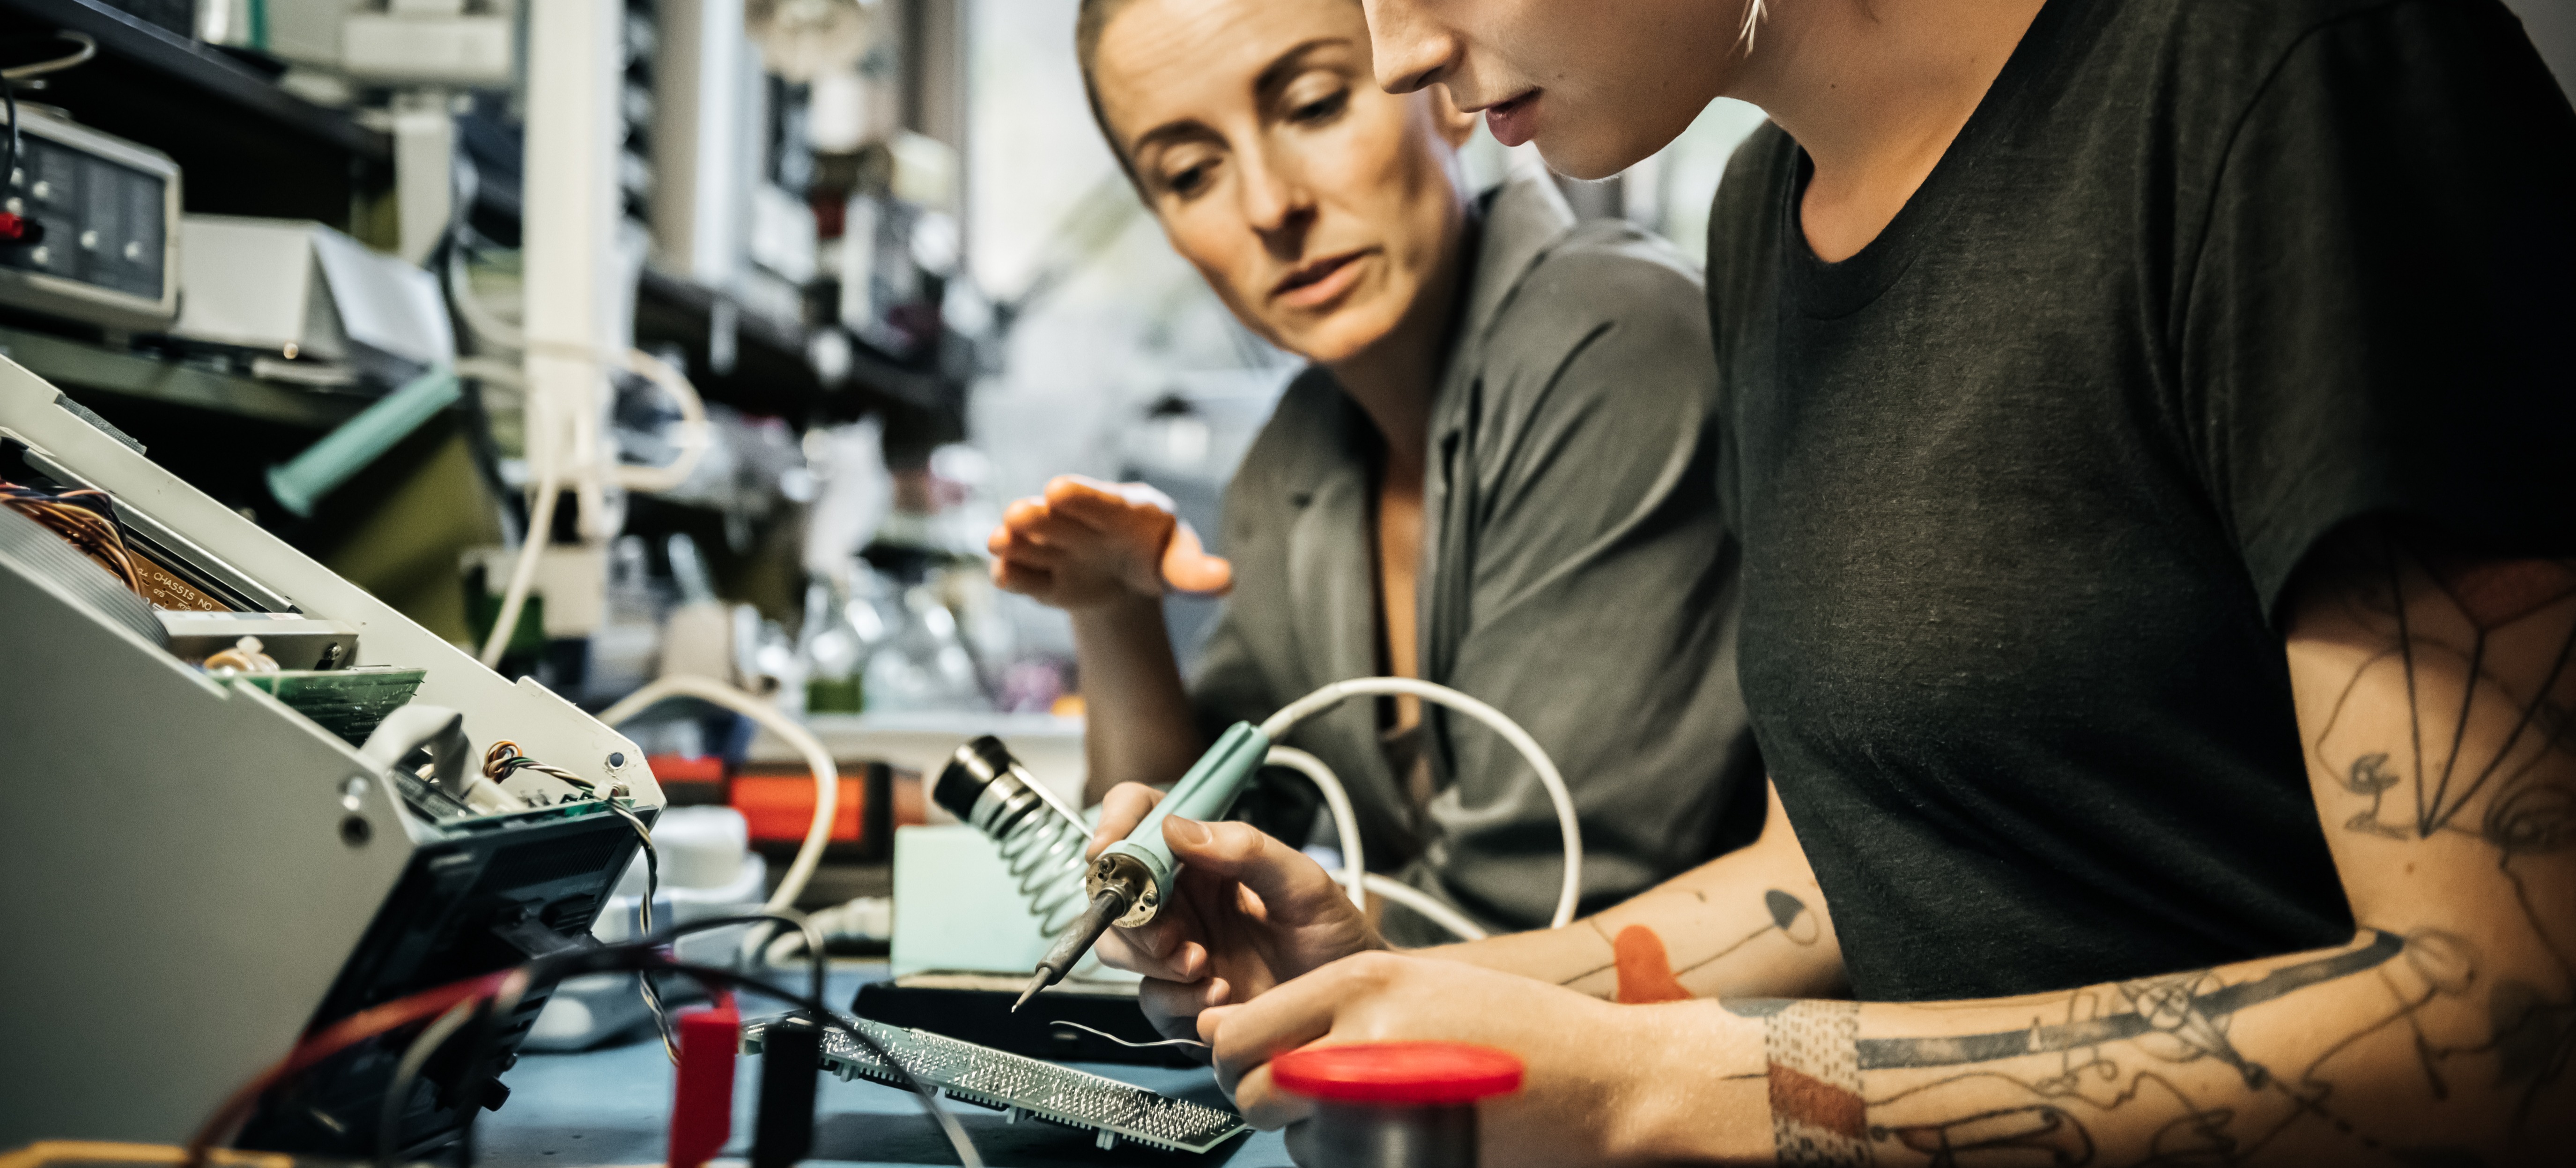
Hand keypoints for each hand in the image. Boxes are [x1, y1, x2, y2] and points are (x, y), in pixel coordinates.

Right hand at [986, 476, 1231, 610]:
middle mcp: (1082, 525)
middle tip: (1019, 515)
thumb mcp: (1179, 562)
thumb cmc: (1157, 555)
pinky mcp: (1043, 577)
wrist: (1128, 576)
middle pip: (1057, 518)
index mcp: (1120, 511)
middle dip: (1037, 517)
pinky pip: (1025, 574)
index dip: (1080, 497)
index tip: (1059, 490)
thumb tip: (1225, 581)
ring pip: (1032, 542)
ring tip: (999, 541)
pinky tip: (1003, 574)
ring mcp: (1058, 549)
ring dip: (1015, 542)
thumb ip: (1195, 572)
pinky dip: (1013, 574)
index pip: (1099, 501)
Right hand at [1086, 782, 1382, 1039]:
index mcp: (1207, 856)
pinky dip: (1178, 1001)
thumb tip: (1178, 828)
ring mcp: (1178, 948)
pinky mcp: (1182, 998)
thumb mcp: (1306, 884)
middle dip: (1131, 912)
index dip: (1117, 824)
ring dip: (1152, 959)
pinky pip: (1150, 998)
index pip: (1143, 817)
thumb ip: (1247, 850)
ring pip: (1121, 946)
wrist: (1350, 1008)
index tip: (1111, 847)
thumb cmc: (1337, 938)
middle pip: (1116, 888)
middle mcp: (1184, 898)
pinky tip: (1219, 998)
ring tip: (1203, 967)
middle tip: (1170, 934)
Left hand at [1199, 951, 1760, 1164]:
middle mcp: (1361, 1043)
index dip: (1235, 1053)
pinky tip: (1400, 1130)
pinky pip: (1330, 1167)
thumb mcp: (1414, 982)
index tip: (1255, 1057)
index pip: (1239, 1032)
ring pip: (1290, 1137)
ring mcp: (1379, 1112)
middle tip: (1309, 1089)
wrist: (1600, 1082)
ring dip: (1313, 1127)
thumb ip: (1319, 1003)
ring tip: (1382, 1101)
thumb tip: (1221, 1028)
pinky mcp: (1397, 1161)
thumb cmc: (1514, 1026)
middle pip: (1250, 1091)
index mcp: (1361, 984)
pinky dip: (1348, 1156)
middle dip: (1266, 1096)